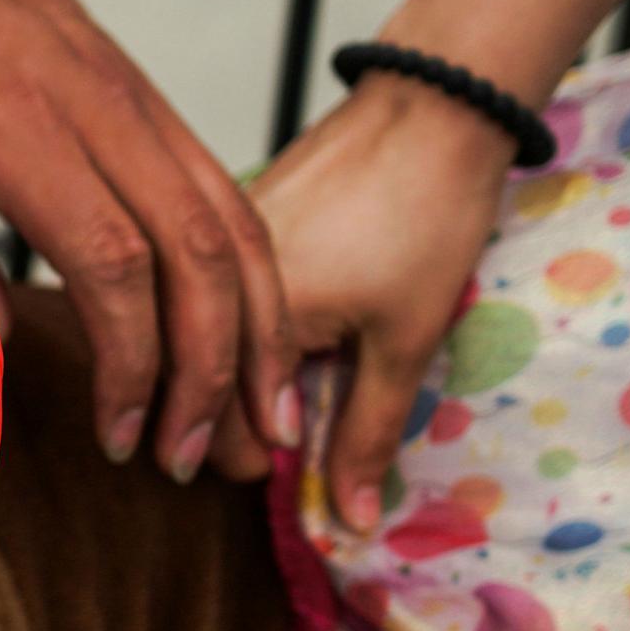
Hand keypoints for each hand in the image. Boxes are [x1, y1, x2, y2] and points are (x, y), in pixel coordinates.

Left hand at [0, 0, 296, 482]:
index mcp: (22, 131)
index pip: (111, 258)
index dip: (129, 358)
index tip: (119, 431)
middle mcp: (105, 119)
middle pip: (195, 253)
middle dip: (209, 370)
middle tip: (191, 458)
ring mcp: (146, 114)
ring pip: (236, 227)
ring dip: (256, 335)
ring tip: (260, 429)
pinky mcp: (162, 117)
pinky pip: (233, 202)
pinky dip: (259, 284)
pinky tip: (260, 349)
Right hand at [236, 76, 515, 529]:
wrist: (433, 107)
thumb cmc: (424, 220)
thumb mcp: (405, 341)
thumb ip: (366, 436)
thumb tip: (349, 523)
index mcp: (242, 316)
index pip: (214, 427)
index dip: (248, 463)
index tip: (287, 475)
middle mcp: (206, 279)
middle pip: (197, 384)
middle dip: (233, 426)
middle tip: (288, 443)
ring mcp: (212, 246)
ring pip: (202, 337)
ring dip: (234, 376)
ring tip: (289, 391)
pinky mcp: (231, 221)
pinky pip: (215, 295)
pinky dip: (238, 326)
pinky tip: (280, 332)